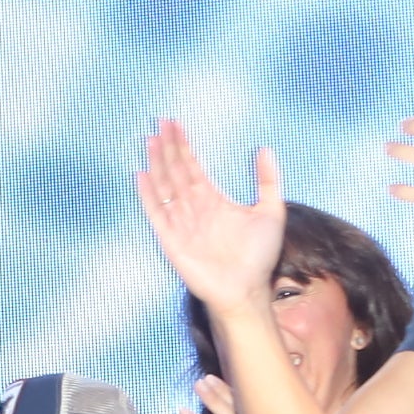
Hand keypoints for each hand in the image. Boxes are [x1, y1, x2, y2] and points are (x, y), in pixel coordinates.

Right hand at [137, 119, 290, 309]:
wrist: (245, 290)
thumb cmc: (258, 256)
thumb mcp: (271, 212)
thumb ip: (268, 181)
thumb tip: (265, 149)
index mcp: (213, 200)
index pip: (193, 166)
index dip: (184, 145)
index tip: (176, 124)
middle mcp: (193, 208)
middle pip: (176, 171)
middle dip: (168, 147)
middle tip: (160, 122)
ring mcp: (181, 223)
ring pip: (165, 186)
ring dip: (157, 164)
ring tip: (149, 140)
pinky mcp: (171, 239)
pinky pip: (157, 213)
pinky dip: (148, 195)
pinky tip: (141, 176)